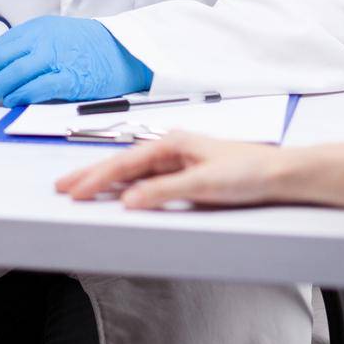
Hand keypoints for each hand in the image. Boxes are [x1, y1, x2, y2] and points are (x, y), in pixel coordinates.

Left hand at [0, 16, 151, 106]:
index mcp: (37, 29)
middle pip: (2, 59)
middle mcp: (44, 40)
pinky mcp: (73, 77)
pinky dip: (23, 93)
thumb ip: (30, 51)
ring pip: (16, 71)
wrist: (126, 48)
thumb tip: (2, 73)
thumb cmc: (89, 46)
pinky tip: (12, 100)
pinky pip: (41, 85)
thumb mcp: (55, 37)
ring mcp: (58, 57)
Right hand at [55, 131, 286, 208]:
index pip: (124, 163)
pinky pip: (148, 181)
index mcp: (173, 143)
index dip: (96, 179)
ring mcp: (179, 162)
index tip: (74, 192)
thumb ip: (164, 192)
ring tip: (80, 189)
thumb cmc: (249, 172)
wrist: (281, 175)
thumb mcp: (204, 184)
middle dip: (90, 175)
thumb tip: (128, 199)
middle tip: (62, 187)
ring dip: (106, 181)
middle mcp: (172, 149)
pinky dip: (127, 187)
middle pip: (122, 163)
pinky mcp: (188, 176)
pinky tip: (118, 194)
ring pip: (133, 172)